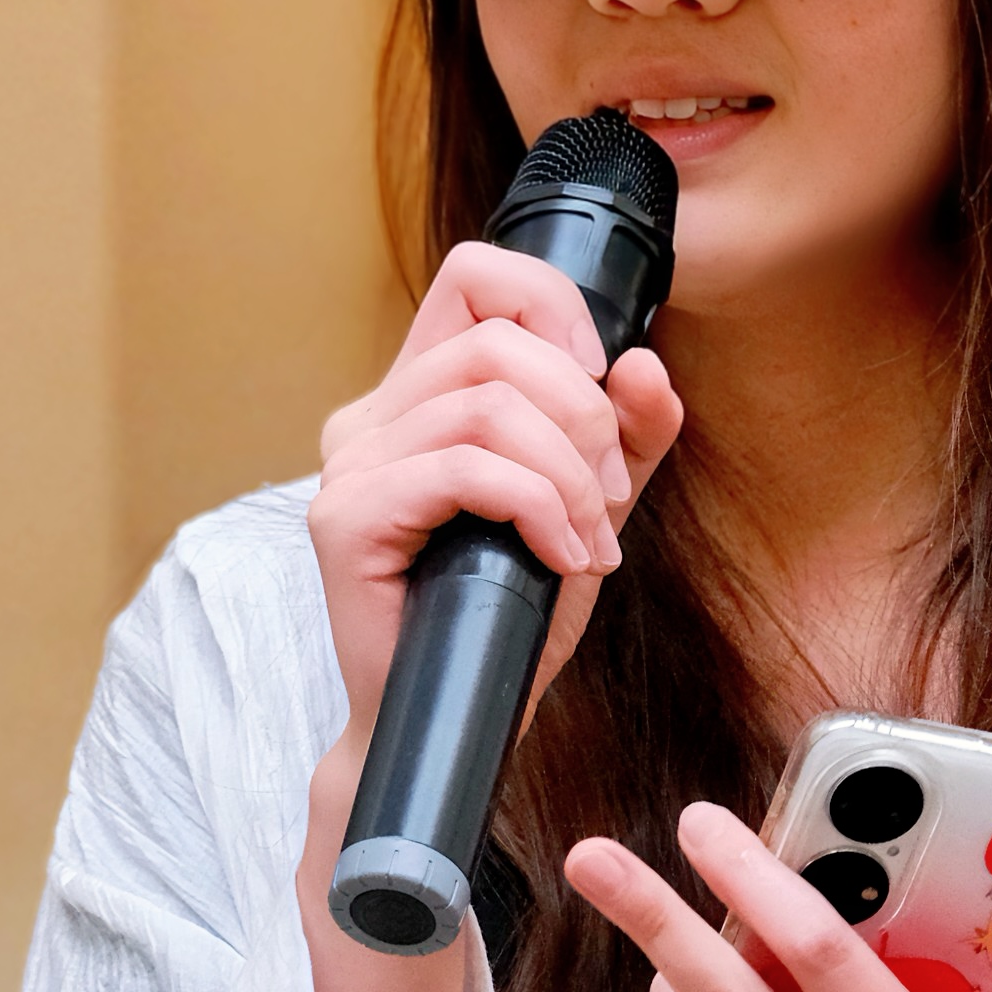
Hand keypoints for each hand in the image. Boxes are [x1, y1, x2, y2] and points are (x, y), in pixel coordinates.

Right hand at [307, 242, 684, 752]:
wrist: (458, 715)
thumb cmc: (506, 614)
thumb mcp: (589, 508)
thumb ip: (624, 439)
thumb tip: (645, 365)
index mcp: (418, 395)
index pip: (475, 276)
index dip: (551, 304)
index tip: (600, 378)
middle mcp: (371, 417)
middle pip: (493, 341)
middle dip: (582, 415)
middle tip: (607, 497)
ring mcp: (350, 466)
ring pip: (485, 406)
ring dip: (568, 475)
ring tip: (589, 540)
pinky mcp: (346, 519)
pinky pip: (464, 471)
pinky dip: (538, 508)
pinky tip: (561, 557)